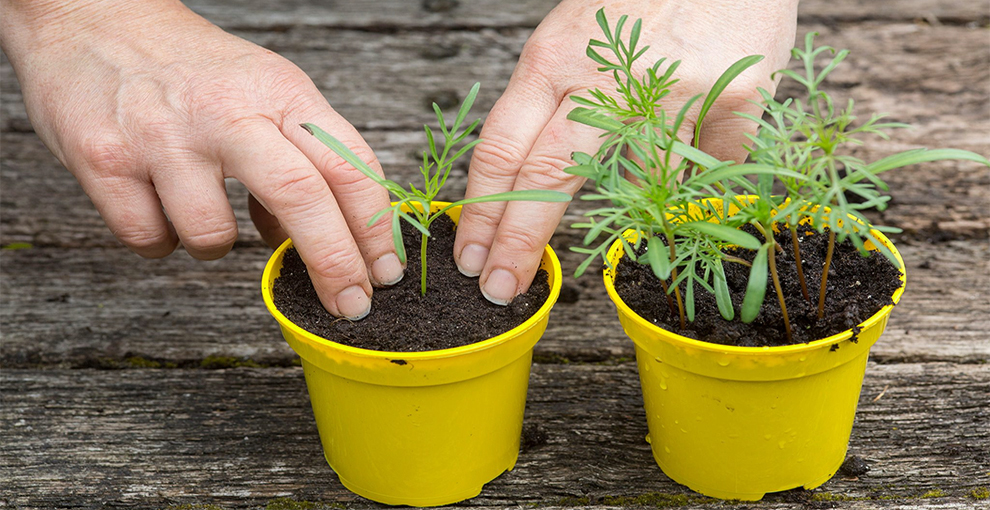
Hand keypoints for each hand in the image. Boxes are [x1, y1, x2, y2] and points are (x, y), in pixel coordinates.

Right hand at [1, 0, 402, 318]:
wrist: (92, 17)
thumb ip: (296, 162)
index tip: (385, 271)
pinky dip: (160, 240)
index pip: (348, 164)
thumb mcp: (263, 93)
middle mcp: (227, 111)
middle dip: (335, 263)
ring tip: (200, 212)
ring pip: (214, 237)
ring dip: (216, 248)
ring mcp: (165, 136)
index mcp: (279, 92)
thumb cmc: (191, 67)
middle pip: (302, 196)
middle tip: (350, 305)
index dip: (375, 228)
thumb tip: (302, 243)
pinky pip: (150, 240)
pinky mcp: (105, 159)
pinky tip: (156, 205)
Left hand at [454, 0, 798, 303]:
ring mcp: (669, 92)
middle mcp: (603, 79)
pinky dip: (702, 168)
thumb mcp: (576, 33)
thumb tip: (541, 181)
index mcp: (553, 59)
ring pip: (637, 183)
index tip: (468, 254)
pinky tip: (700, 143)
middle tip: (497, 289)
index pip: (501, 148)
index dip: (480, 210)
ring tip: (624, 196)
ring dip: (628, 205)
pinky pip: (709, 165)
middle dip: (516, 242)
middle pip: (547, 179)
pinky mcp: (731, 100)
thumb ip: (557, 100)